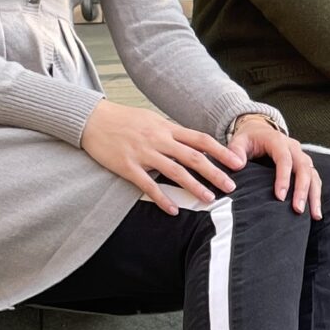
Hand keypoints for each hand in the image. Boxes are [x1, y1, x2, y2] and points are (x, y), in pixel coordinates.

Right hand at [81, 101, 243, 211]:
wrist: (93, 119)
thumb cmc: (124, 119)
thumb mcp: (151, 119)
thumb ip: (171, 132)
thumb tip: (192, 142)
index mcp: (167, 127)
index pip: (200, 139)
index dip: (221, 151)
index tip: (237, 162)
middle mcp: (159, 139)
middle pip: (193, 157)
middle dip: (215, 172)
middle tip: (231, 186)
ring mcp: (143, 153)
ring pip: (175, 171)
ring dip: (194, 186)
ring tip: (209, 198)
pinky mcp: (127, 166)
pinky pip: (148, 185)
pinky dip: (162, 198)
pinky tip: (173, 209)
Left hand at [229, 114, 320, 218]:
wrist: (259, 132)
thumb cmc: (248, 139)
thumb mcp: (238, 140)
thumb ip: (235, 151)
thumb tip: (238, 165)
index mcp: (277, 140)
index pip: (284, 158)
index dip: (283, 177)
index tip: (279, 197)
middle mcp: (293, 147)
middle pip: (303, 167)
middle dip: (302, 189)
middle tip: (298, 209)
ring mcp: (301, 156)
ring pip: (313, 174)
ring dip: (314, 194)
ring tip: (314, 215)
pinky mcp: (304, 165)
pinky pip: (314, 179)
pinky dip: (316, 194)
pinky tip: (315, 212)